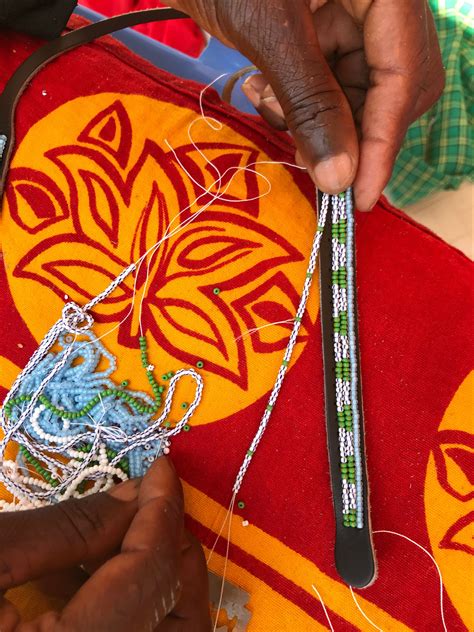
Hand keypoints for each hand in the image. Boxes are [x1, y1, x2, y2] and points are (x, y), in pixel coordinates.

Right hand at [0, 458, 210, 630]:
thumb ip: (68, 527)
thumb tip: (136, 493)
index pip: (148, 574)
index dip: (162, 512)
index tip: (161, 469)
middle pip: (178, 622)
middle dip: (173, 552)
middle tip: (156, 500)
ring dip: (153, 576)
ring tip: (125, 524)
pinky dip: (122, 601)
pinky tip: (87, 568)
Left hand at [165, 0, 443, 209]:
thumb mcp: (270, 32)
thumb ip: (310, 103)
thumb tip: (339, 178)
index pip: (404, 74)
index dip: (382, 141)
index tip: (358, 194)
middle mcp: (382, 1)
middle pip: (392, 87)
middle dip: (349, 130)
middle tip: (312, 161)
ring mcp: (356, 14)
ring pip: (358, 91)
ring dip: (316, 117)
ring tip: (270, 103)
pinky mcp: (329, 28)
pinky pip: (330, 81)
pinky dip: (298, 99)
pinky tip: (264, 89)